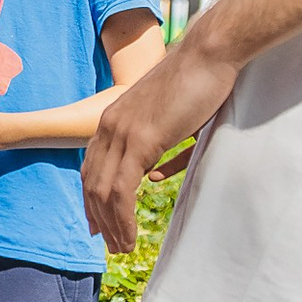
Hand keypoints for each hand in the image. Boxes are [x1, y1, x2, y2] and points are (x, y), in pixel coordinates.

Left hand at [83, 43, 237, 252]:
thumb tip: (156, 176)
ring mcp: (122, 133)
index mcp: (113, 118)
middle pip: (92, 182)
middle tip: (109, 245)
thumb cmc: (200, 82)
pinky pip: (122, 191)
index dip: (92, 198)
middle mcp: (109, 125)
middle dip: (99, 218)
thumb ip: (161, 149)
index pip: (92, 166)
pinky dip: (122, 219)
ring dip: (111, 225)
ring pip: (103, 192)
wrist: (210, 53)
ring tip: (121, 248)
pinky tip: (129, 236)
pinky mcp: (140, 141)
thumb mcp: (173, 120)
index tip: (98, 224)